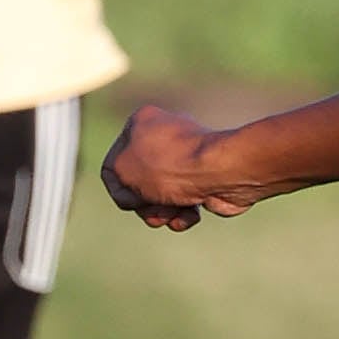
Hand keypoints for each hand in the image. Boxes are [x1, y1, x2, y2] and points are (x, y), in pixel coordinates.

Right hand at [100, 104, 257, 230]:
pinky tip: (189, 215)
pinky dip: (183, 215)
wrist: (223, 174)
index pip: (114, 163)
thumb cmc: (170, 166)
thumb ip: (116, 179)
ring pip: (162, 197)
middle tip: (154, 209)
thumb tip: (135, 195)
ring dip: (163, 212)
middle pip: (139, 184)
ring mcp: (188, 161)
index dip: (119, 189)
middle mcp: (166, 138)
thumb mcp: (123, 171)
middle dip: (144, 204)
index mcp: (142, 123)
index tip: (129, 199)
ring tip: (173, 213)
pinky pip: (185, 204)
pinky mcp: (207, 182)